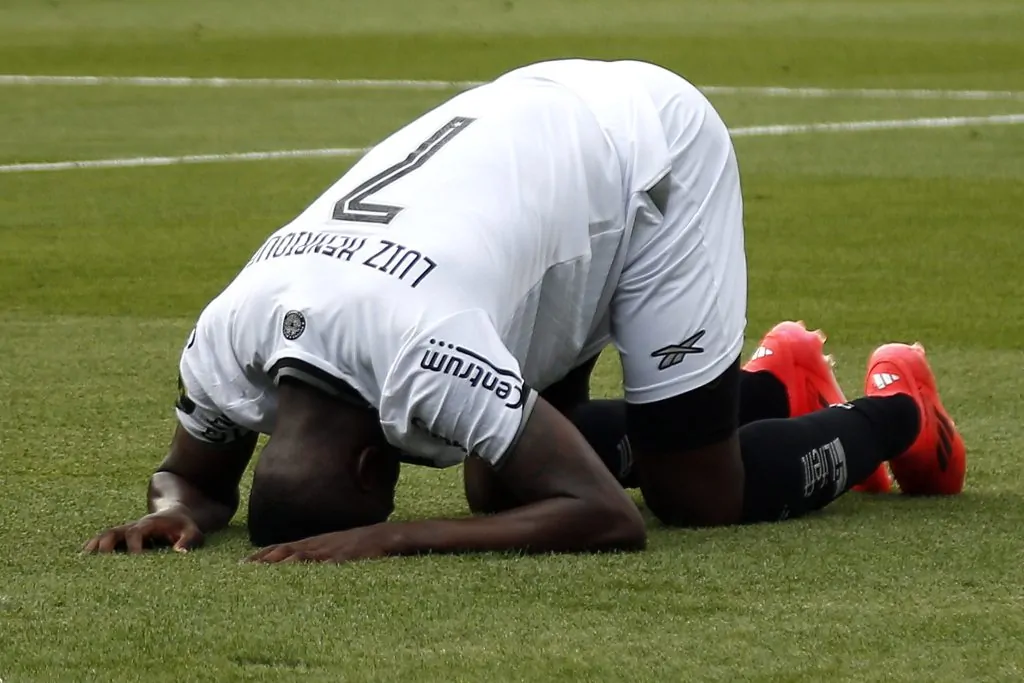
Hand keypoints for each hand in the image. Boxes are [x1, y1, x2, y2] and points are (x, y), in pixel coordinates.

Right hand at [82, 510, 203, 553]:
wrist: (174, 513)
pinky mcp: (121, 538)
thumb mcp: (192, 530)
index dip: (133, 546)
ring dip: (94, 547)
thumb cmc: (183, 526)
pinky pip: (102, 541)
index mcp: (148, 524)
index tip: (133, 561)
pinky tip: (81, 561)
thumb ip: (188, 540)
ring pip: (104, 536)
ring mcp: (124, 531)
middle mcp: (132, 527)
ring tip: (82, 562)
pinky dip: (92, 548)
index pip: (136, 533)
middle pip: (113, 532)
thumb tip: (178, 553)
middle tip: (99, 564)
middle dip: (105, 547)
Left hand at [246, 525, 397, 563]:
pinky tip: (303, 575)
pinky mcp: (345, 558)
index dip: (261, 556)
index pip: (281, 547)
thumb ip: (311, 554)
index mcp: (311, 542)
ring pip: (302, 556)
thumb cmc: (355, 544)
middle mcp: (317, 544)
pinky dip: (314, 569)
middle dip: (264, 560)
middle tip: (243, 570)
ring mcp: (330, 551)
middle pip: (286, 550)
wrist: (383, 536)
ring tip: (265, 572)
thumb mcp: (329, 546)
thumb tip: (289, 564)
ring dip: (282, 563)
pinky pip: (328, 564)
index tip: (241, 565)